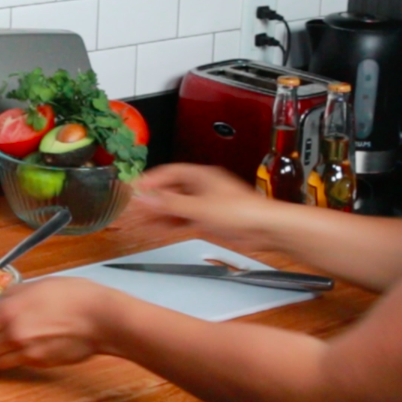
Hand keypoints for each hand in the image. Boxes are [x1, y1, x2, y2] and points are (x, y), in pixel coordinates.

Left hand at [0, 277, 113, 369]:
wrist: (99, 318)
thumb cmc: (70, 294)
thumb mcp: (35, 285)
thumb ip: (9, 296)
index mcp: (7, 312)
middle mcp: (11, 335)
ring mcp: (25, 353)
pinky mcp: (38, 363)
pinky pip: (15, 364)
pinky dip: (12, 358)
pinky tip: (22, 347)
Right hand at [133, 163, 277, 246]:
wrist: (266, 228)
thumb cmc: (242, 212)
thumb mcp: (199, 208)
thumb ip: (169, 204)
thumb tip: (144, 198)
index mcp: (201, 176)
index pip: (169, 172)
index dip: (150, 179)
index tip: (135, 188)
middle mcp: (203, 187)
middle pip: (172, 189)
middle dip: (153, 197)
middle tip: (136, 206)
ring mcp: (206, 202)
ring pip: (177, 204)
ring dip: (161, 211)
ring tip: (144, 218)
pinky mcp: (211, 218)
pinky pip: (185, 217)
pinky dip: (172, 221)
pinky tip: (162, 227)